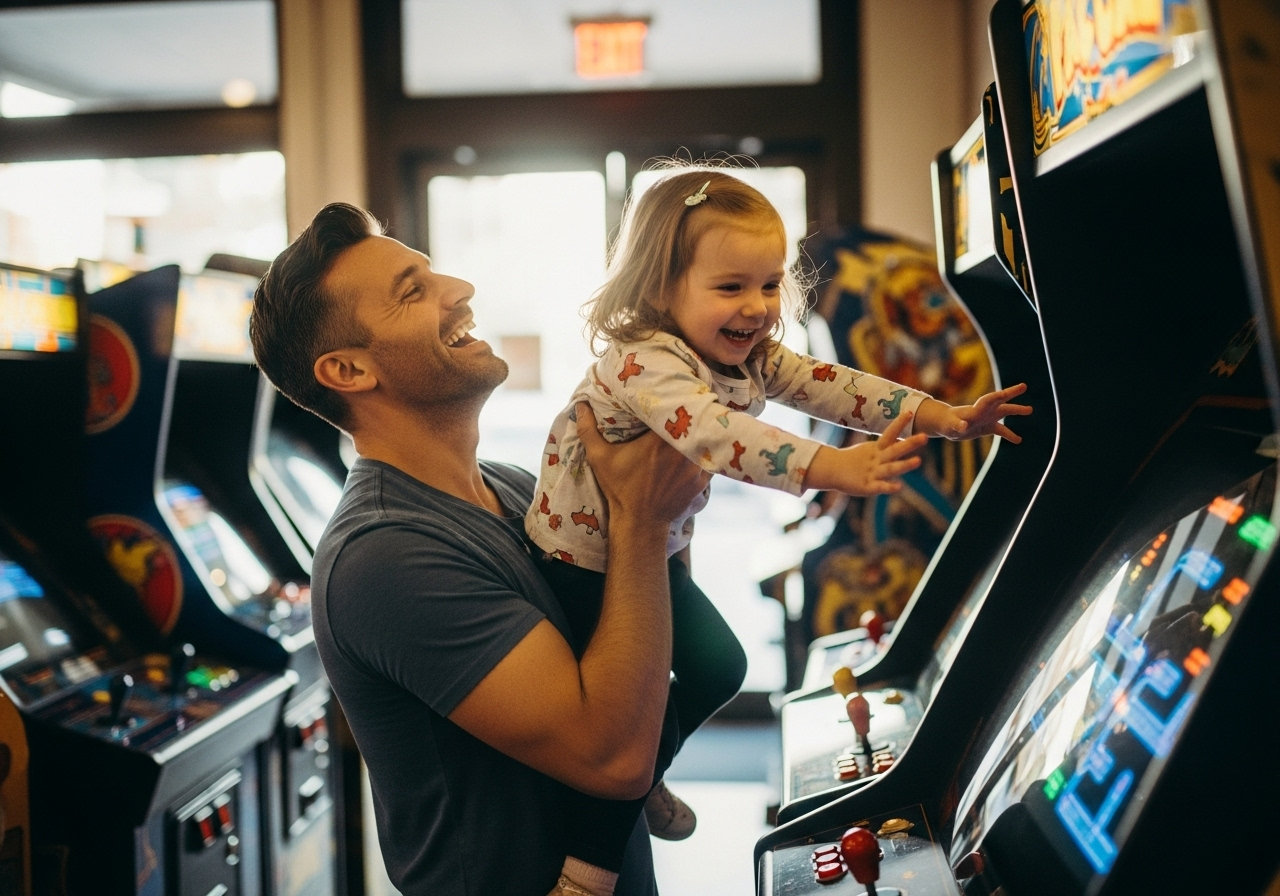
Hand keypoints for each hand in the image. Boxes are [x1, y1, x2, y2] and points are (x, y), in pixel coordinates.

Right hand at [576, 402, 710, 527]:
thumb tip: (580, 405)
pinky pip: (708, 458)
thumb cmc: (619, 489)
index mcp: (658, 441)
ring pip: (703, 439)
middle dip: (687, 414)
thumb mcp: (600, 459)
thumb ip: (589, 430)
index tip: (671, 393)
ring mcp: (695, 467)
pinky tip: (699, 447)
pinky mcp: (702, 480)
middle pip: (691, 423)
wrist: (640, 523)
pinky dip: (704, 452)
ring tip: (695, 422)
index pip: (672, 411)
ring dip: (699, 432)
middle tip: (683, 405)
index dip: (674, 399)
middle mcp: (681, 451)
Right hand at [804, 411, 926, 496]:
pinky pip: (881, 487)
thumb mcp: (870, 451)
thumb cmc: (854, 460)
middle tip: (925, 436)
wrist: (832, 471)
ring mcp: (872, 473)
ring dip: (905, 464)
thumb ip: (886, 445)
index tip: (910, 412)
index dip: (899, 423)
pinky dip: (890, 487)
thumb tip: (900, 436)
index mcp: (876, 449)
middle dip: (910, 443)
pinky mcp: (868, 487)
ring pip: (891, 468)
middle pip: (895, 450)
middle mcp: (876, 459)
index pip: (889, 433)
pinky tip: (900, 487)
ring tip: (919, 461)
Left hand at [917, 383, 1032, 442]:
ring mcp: (988, 418)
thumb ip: (959, 425)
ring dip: (1017, 411)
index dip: (999, 395)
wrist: (947, 425)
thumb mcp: (952, 426)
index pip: (990, 399)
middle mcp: (985, 411)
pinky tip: (1019, 440)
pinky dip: (1010, 435)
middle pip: (1001, 400)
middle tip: (1023, 386)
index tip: (1006, 393)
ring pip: (1005, 412)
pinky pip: (1001, 430)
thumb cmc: (948, 423)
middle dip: (1011, 393)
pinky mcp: (988, 427)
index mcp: (977, 408)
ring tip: (1030, 410)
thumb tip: (963, 426)